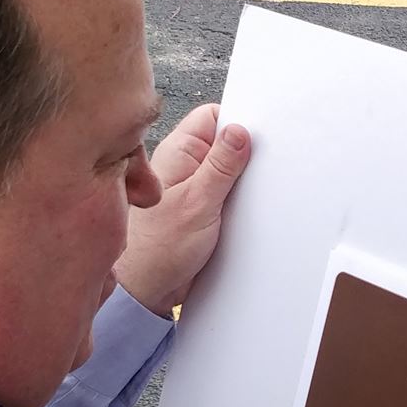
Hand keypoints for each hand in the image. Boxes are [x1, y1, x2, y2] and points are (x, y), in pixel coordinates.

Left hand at [114, 103, 250, 316]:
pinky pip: (226, 193)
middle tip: (258, 170)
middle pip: (224, 142)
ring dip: (242, 181)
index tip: (259, 136)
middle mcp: (184, 165)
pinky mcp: (201, 207)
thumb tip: (240, 131)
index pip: (212, 117)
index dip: (237, 121)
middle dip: (244, 153)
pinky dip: (238, 199)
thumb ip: (221, 165)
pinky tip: (245, 212)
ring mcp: (193, 186)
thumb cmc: (159, 248)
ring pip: (228, 169)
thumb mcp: (198, 202)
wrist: (147, 290)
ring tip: (249, 197)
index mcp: (178, 152)